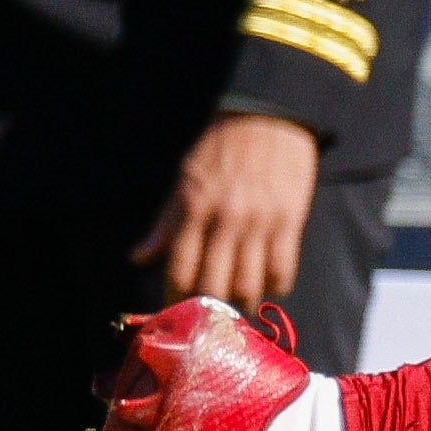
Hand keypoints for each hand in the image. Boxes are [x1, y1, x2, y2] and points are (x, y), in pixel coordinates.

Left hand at [139, 111, 322, 309]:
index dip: (175, 301)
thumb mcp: (184, 180)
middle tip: (211, 314)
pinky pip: (283, 268)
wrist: (269, 116)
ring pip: (250, 283)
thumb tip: (139, 258)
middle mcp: (226, 219)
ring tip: (240, 302)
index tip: (177, 314)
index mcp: (194, 208)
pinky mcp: (290, 220)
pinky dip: (276, 285)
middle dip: (210, 308)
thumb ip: (165, 224)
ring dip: (243, 300)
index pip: (180, 271)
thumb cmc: (221, 147)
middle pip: (214, 285)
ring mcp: (260, 221)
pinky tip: (269, 283)